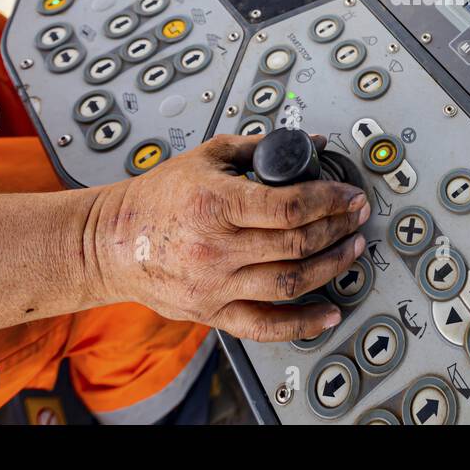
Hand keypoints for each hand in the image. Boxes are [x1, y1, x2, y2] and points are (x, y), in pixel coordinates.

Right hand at [89, 134, 369, 341]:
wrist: (111, 240)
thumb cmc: (158, 198)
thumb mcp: (208, 157)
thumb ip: (260, 148)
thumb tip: (308, 143)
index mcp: (216, 205)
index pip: (291, 207)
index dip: (331, 201)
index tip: (351, 197)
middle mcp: (215, 249)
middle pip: (297, 245)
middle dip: (338, 229)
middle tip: (357, 218)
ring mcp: (214, 286)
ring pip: (290, 284)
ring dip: (330, 268)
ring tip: (351, 251)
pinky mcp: (212, 313)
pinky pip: (265, 326)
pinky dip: (302, 325)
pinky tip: (328, 314)